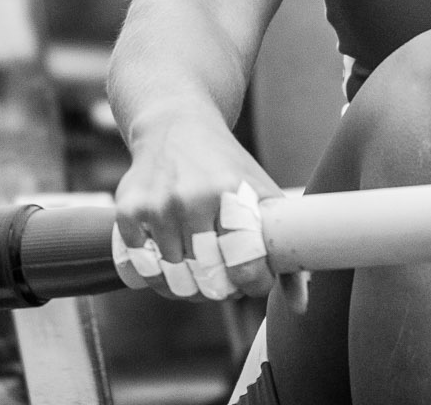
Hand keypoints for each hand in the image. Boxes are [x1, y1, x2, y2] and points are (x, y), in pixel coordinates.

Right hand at [113, 114, 281, 300]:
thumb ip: (282, 246)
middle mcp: (192, 198)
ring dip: (189, 287)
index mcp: (230, 193)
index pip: (245, 267)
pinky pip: (144, 269)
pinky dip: (158, 277)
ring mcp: (157, 205)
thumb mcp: (261, 192)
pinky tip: (173, 263)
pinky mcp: (129, 210)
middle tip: (227, 280)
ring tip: (201, 274)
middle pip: (209, 280)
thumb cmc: (225, 165)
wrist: (174, 124)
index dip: (254, 285)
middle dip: (222, 290)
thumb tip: (301, 306)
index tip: (254, 281)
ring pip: (175, 280)